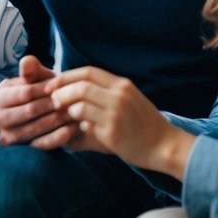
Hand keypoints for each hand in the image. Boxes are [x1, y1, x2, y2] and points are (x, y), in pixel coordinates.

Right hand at [0, 56, 78, 148]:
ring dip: (56, 120)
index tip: (60, 87)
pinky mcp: (20, 151)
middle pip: (28, 111)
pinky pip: (39, 145)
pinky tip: (72, 129)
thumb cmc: (44, 92)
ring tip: (74, 113)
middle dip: (50, 105)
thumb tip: (26, 64)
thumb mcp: (38, 77)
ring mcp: (7, 136)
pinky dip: (57, 137)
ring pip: (33, 128)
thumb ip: (31, 68)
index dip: (43, 90)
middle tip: (71, 101)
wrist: (50, 113)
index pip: (23, 93)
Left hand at [46, 66, 193, 176]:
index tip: (53, 83)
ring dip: (68, 110)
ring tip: (68, 115)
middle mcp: (119, 96)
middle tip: (53, 100)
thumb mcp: (129, 98)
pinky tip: (81, 128)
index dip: (67, 76)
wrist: (165, 145)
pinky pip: (86, 125)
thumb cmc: (143, 123)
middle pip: (81, 86)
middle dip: (61, 92)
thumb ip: (107, 90)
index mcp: (122, 85)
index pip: (88, 72)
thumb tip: (76, 86)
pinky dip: (79, 125)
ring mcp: (116, 115)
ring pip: (80, 106)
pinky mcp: (113, 133)